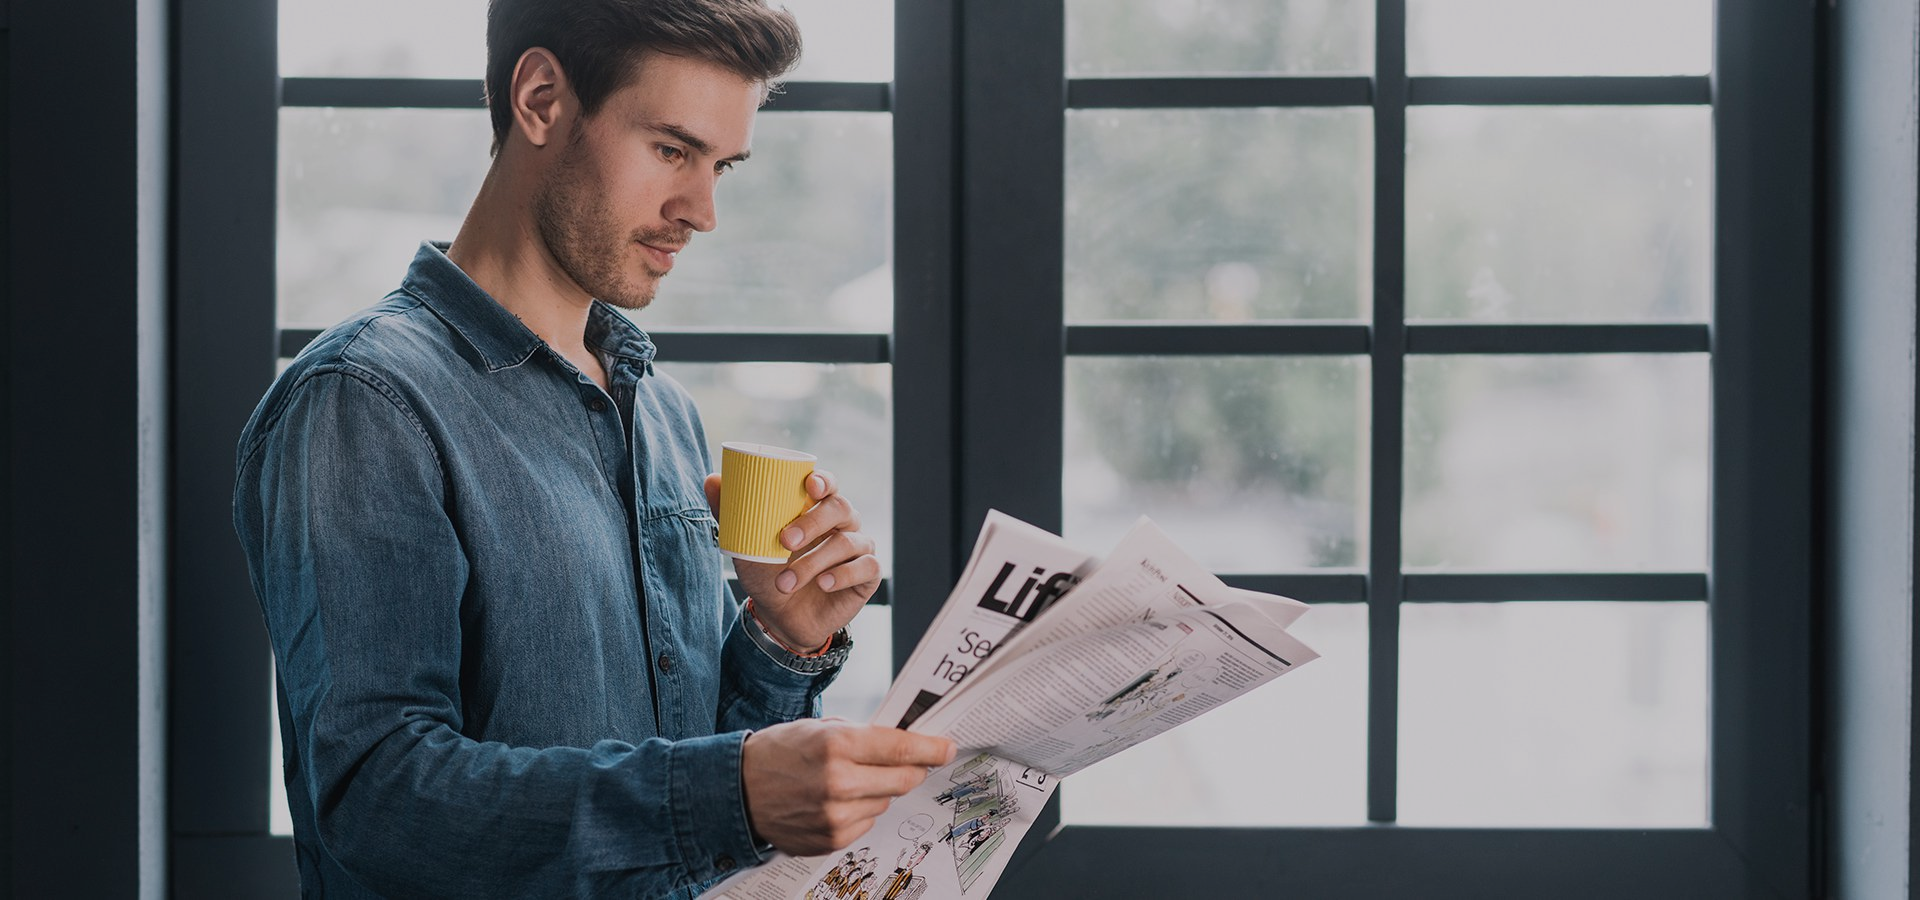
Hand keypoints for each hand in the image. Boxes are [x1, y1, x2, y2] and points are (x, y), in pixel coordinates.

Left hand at [705, 470, 877, 650]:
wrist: (779, 618)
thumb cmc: (766, 573)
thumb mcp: (745, 545)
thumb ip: (731, 513)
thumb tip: (711, 480)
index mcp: (816, 509)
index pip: (828, 485)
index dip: (824, 480)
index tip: (809, 485)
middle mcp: (842, 524)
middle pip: (840, 509)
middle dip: (813, 522)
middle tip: (785, 540)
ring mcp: (858, 548)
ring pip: (847, 542)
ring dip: (812, 562)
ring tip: (785, 582)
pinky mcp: (867, 575)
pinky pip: (866, 567)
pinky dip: (843, 575)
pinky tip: (823, 584)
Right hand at [742, 719, 957, 855]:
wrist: (738, 791)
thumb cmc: (778, 753)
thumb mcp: (819, 727)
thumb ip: (862, 734)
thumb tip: (904, 741)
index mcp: (836, 745)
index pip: (900, 748)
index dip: (930, 748)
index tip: (946, 747)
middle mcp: (839, 782)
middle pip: (903, 778)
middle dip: (913, 768)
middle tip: (911, 761)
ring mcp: (836, 815)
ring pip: (887, 801)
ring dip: (879, 790)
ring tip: (849, 780)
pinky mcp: (832, 839)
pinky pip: (868, 822)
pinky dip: (861, 810)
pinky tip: (836, 800)